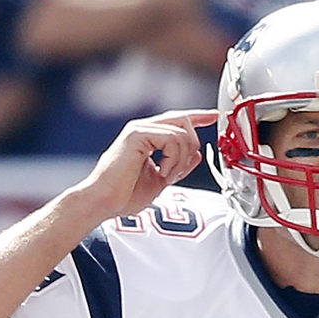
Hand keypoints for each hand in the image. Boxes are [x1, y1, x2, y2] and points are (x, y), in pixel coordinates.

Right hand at [81, 109, 218, 219]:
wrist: (105, 202)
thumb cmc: (125, 194)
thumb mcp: (161, 179)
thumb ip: (178, 165)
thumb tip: (196, 155)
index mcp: (148, 137)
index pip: (177, 120)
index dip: (198, 116)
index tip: (214, 116)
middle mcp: (143, 129)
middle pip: (184, 122)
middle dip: (191, 147)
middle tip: (178, 172)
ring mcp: (139, 129)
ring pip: (182, 133)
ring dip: (181, 160)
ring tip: (167, 176)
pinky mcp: (137, 134)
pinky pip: (172, 139)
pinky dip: (173, 159)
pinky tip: (162, 173)